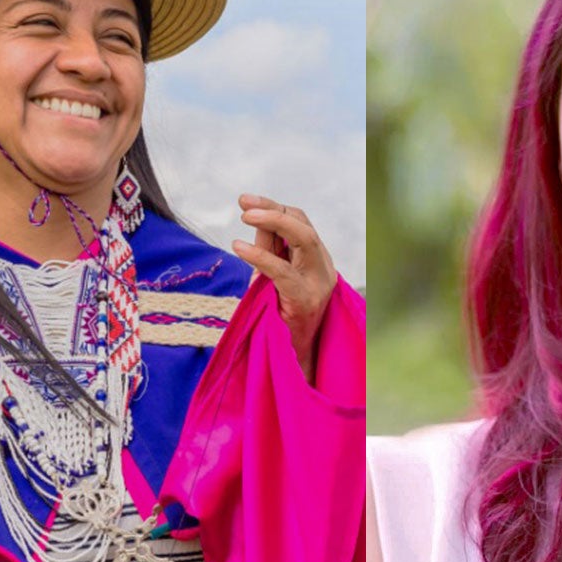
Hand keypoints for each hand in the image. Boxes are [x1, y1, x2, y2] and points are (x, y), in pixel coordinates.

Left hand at [231, 193, 336, 377]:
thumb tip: (255, 220)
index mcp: (317, 260)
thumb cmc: (278, 319)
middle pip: (303, 225)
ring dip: (272, 221)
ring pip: (304, 238)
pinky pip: (283, 271)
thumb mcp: (269, 278)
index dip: (274, 207)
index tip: (246, 201)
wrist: (290, 360)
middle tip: (243, 203)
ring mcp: (319, 283)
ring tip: (244, 216)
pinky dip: (259, 256)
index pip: (300, 223)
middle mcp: (323, 268)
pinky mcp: (306, 300)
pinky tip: (238, 247)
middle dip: (272, 208)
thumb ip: (267, 250)